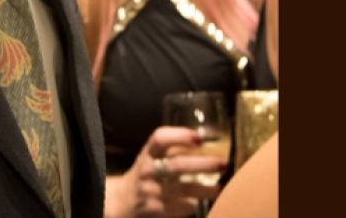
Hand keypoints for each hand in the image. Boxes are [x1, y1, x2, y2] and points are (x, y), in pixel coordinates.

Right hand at [112, 126, 226, 216]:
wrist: (123, 201)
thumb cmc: (146, 174)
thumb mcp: (151, 158)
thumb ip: (172, 151)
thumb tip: (207, 142)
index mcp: (147, 153)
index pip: (160, 138)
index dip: (180, 136)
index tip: (200, 137)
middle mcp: (147, 171)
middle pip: (177, 165)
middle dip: (203, 164)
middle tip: (222, 164)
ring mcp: (151, 191)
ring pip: (184, 189)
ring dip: (205, 189)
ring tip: (219, 188)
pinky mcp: (157, 210)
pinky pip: (182, 207)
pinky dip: (193, 205)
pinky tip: (201, 203)